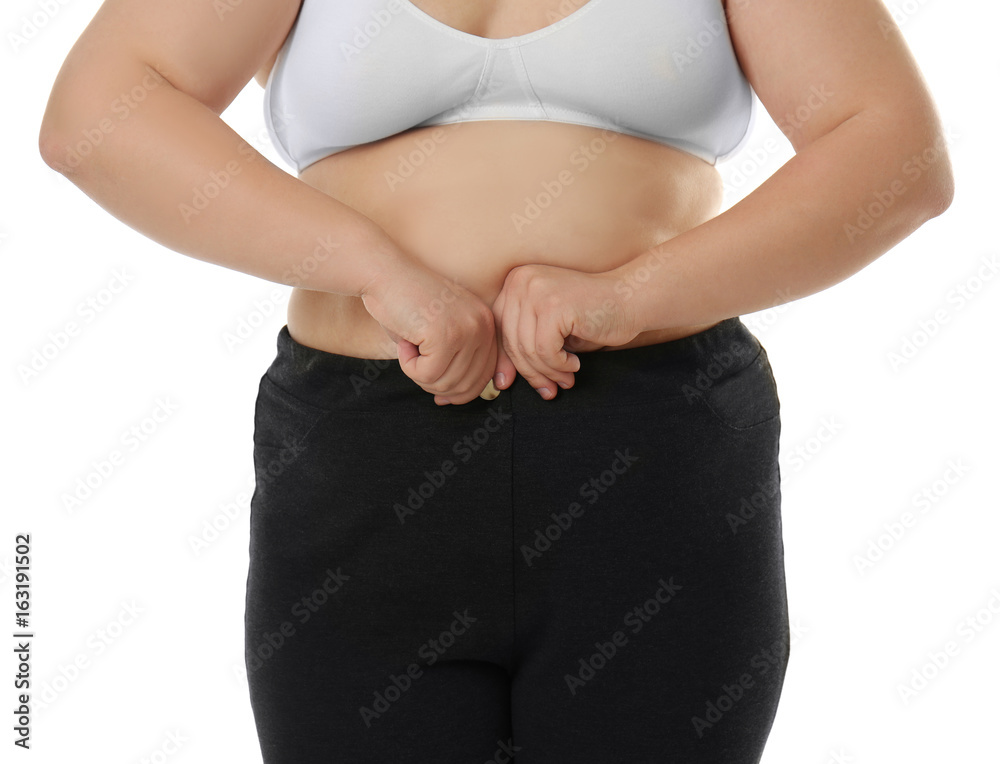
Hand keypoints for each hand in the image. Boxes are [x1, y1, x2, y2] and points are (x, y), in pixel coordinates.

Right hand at [360, 257, 516, 405]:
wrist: (382, 273)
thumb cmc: (404, 303)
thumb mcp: (439, 333)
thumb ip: (454, 362)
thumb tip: (454, 400)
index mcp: (486, 323)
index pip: (485, 376)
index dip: (461, 392)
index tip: (441, 397)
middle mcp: (482, 325)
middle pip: (468, 385)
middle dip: (437, 386)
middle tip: (415, 365)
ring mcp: (466, 329)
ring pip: (445, 383)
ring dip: (419, 374)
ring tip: (409, 347)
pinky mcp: (445, 334)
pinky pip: (426, 375)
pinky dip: (408, 366)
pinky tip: (404, 342)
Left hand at [490, 263, 640, 398]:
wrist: (630, 299)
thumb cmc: (590, 316)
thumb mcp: (547, 326)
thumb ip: (523, 342)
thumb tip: (499, 381)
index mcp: (515, 281)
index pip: (498, 329)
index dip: (505, 360)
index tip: (508, 384)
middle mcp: (521, 280)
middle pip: (511, 341)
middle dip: (529, 371)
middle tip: (547, 389)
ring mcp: (537, 291)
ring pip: (528, 349)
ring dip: (548, 372)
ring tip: (565, 380)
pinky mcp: (554, 306)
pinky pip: (546, 351)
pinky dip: (559, 365)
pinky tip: (575, 365)